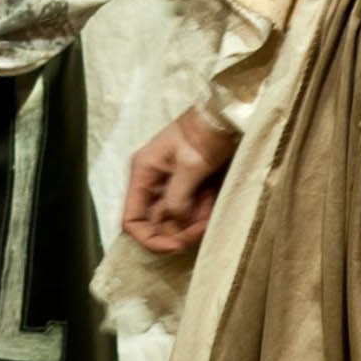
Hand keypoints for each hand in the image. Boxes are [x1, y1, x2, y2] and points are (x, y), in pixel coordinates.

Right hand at [120, 107, 239, 254]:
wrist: (228, 115)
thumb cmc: (206, 134)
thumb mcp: (191, 166)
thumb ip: (177, 198)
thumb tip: (173, 225)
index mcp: (143, 174)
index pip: (132, 220)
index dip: (150, 239)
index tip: (177, 245)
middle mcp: (152, 182)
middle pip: (157, 223)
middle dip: (179, 230)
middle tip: (202, 227)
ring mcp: (170, 185)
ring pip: (176, 219)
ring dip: (194, 222)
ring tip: (211, 211)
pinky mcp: (188, 186)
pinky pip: (191, 209)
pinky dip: (202, 212)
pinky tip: (214, 203)